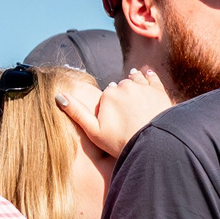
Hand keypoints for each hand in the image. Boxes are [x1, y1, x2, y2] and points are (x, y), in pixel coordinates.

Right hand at [56, 69, 171, 159]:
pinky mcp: (160, 90)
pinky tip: (147, 73)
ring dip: (134, 81)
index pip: (107, 93)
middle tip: (126, 106)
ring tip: (133, 84)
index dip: (109, 103)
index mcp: (108, 94)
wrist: (154, 144)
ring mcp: (144, 87)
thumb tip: (59, 96)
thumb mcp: (94, 131)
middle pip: (121, 86)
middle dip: (122, 93)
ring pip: (136, 79)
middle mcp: (125, 86)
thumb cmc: (121, 141)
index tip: (114, 113)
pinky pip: (153, 78)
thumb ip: (77, 112)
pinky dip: (149, 75)